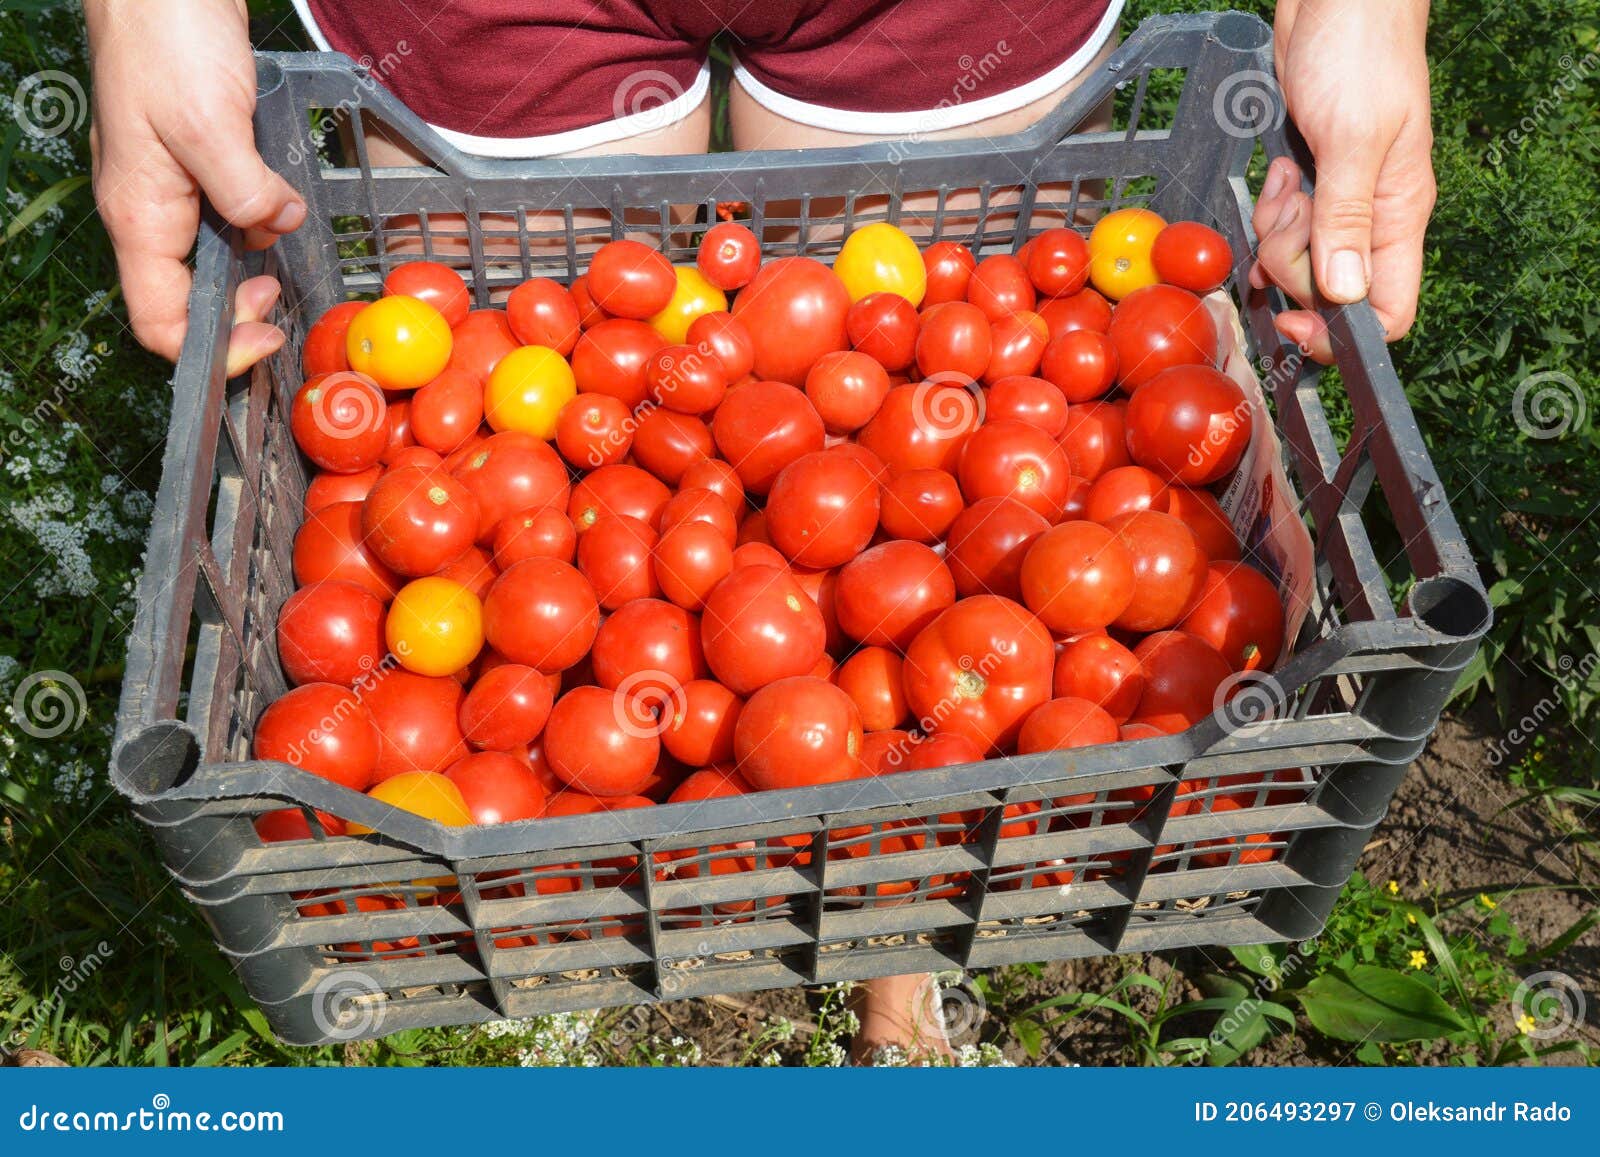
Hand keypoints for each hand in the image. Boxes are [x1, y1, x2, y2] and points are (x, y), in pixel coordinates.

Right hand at [86, 0, 303, 372]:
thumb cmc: (166, 41)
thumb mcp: (210, 124)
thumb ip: (246, 189)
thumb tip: (277, 225)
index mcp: (138, 216)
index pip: (161, 322)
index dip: (213, 348)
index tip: (266, 340)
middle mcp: (148, 213)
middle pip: (186, 300)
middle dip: (237, 309)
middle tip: (282, 294)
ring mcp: (169, 190)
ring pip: (211, 258)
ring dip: (251, 263)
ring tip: (282, 239)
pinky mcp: (193, 166)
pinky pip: (224, 218)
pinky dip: (255, 223)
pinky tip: (278, 205)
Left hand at [1250, 0, 1434, 362]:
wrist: (1339, 1)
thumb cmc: (1361, 52)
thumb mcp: (1354, 138)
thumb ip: (1346, 217)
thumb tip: (1346, 293)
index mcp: (1400, 218)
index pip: (1387, 313)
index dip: (1340, 332)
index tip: (1294, 319)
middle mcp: (1372, 219)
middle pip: (1326, 291)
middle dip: (1291, 263)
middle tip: (1291, 211)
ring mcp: (1339, 202)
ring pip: (1297, 260)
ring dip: (1275, 231)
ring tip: (1286, 180)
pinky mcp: (1310, 184)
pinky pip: (1281, 227)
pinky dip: (1269, 209)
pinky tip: (1276, 177)